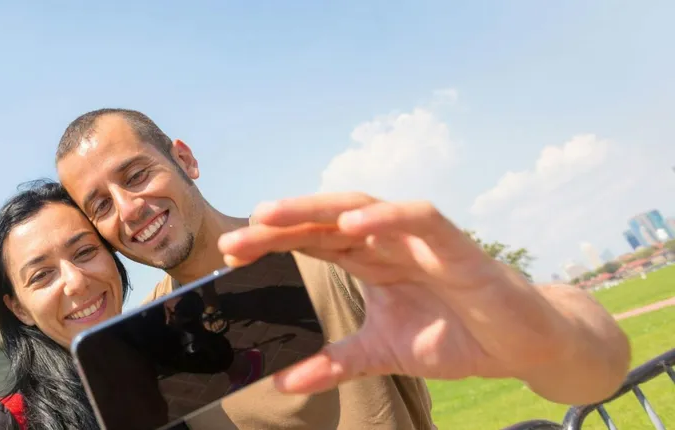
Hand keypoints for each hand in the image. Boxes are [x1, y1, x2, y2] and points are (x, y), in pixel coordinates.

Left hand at [217, 192, 579, 396]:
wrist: (522, 347)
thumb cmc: (454, 336)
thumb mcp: (381, 354)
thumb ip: (335, 363)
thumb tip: (284, 383)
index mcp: (368, 261)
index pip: (311, 242)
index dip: (272, 242)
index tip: (231, 254)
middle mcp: (388, 243)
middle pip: (326, 221)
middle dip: (279, 224)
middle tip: (237, 237)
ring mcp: (420, 240)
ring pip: (363, 208)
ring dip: (316, 210)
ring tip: (274, 216)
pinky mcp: (458, 247)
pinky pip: (421, 219)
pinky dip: (388, 218)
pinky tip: (353, 226)